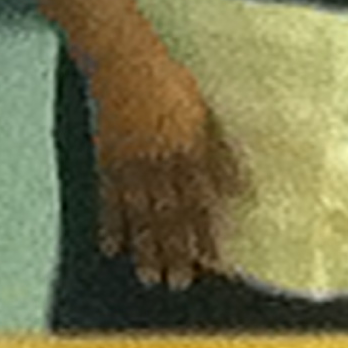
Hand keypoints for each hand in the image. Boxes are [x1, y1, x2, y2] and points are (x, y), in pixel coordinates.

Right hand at [85, 42, 242, 290]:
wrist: (125, 62)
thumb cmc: (172, 82)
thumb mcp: (205, 114)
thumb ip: (221, 154)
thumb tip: (241, 189)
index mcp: (188, 151)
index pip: (201, 204)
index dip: (207, 235)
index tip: (215, 264)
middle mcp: (160, 164)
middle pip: (169, 217)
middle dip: (175, 252)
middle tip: (180, 284)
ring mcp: (130, 165)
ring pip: (139, 216)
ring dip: (145, 249)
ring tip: (150, 278)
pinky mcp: (107, 162)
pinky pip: (108, 201)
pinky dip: (110, 227)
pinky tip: (113, 251)